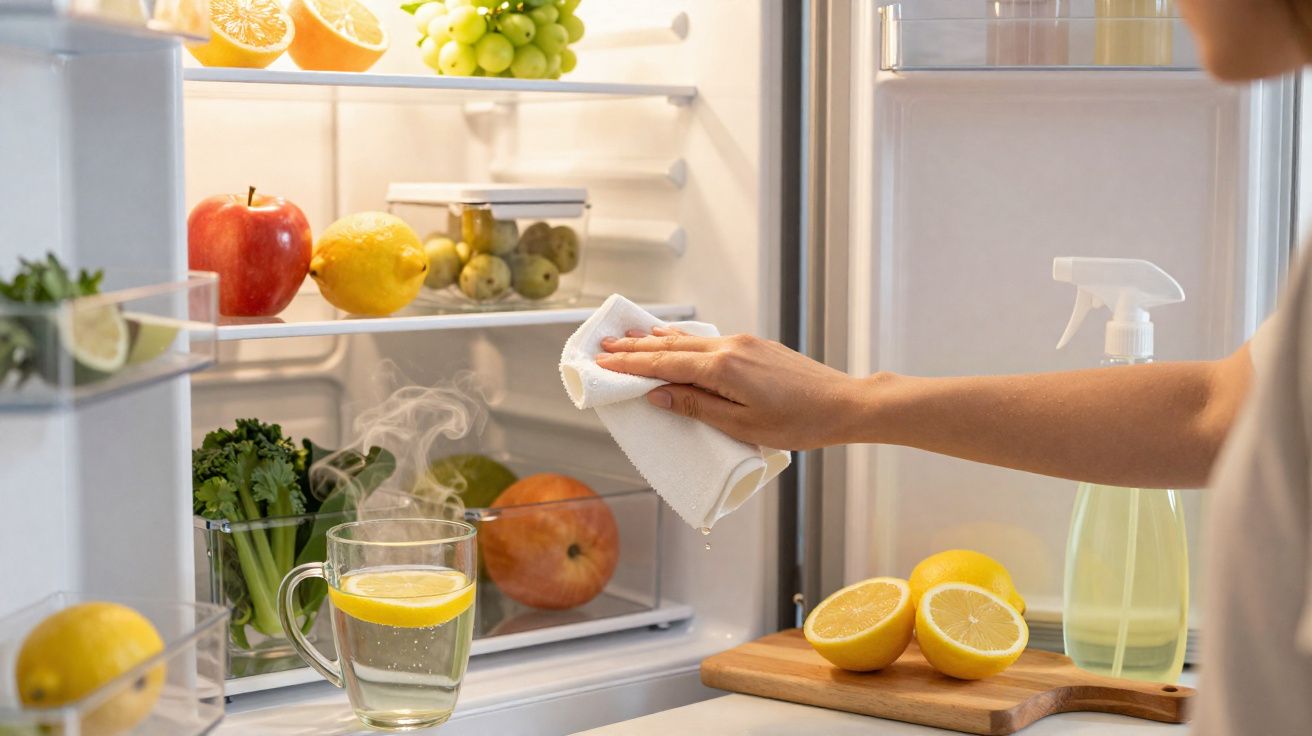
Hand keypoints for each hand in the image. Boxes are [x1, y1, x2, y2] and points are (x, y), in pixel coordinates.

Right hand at [595, 326, 866, 450]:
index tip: (602, 362)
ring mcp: (744, 342)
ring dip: (656, 340)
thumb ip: (697, 406)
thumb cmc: (798, 422)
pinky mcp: (755, 345)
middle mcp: (730, 347)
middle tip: (603, 347)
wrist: (844, 403)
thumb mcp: (742, 425)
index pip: (664, 364)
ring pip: (689, 339)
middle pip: (671, 346)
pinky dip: (682, 340)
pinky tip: (673, 338)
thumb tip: (658, 394)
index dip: (630, 365)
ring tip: (628, 337)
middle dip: (634, 348)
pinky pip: (707, 340)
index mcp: (723, 368)